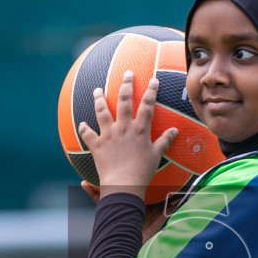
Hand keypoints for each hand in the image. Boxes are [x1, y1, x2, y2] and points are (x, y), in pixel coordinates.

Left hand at [76, 72, 177, 199]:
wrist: (124, 184)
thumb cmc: (142, 171)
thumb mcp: (157, 155)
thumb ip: (165, 141)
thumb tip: (175, 131)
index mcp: (140, 130)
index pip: (147, 105)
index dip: (151, 91)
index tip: (153, 80)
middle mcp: (124, 128)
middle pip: (124, 101)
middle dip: (126, 85)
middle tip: (127, 73)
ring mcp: (109, 135)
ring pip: (102, 111)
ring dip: (99, 99)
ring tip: (97, 90)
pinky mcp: (97, 145)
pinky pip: (87, 134)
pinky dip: (84, 128)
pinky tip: (82, 123)